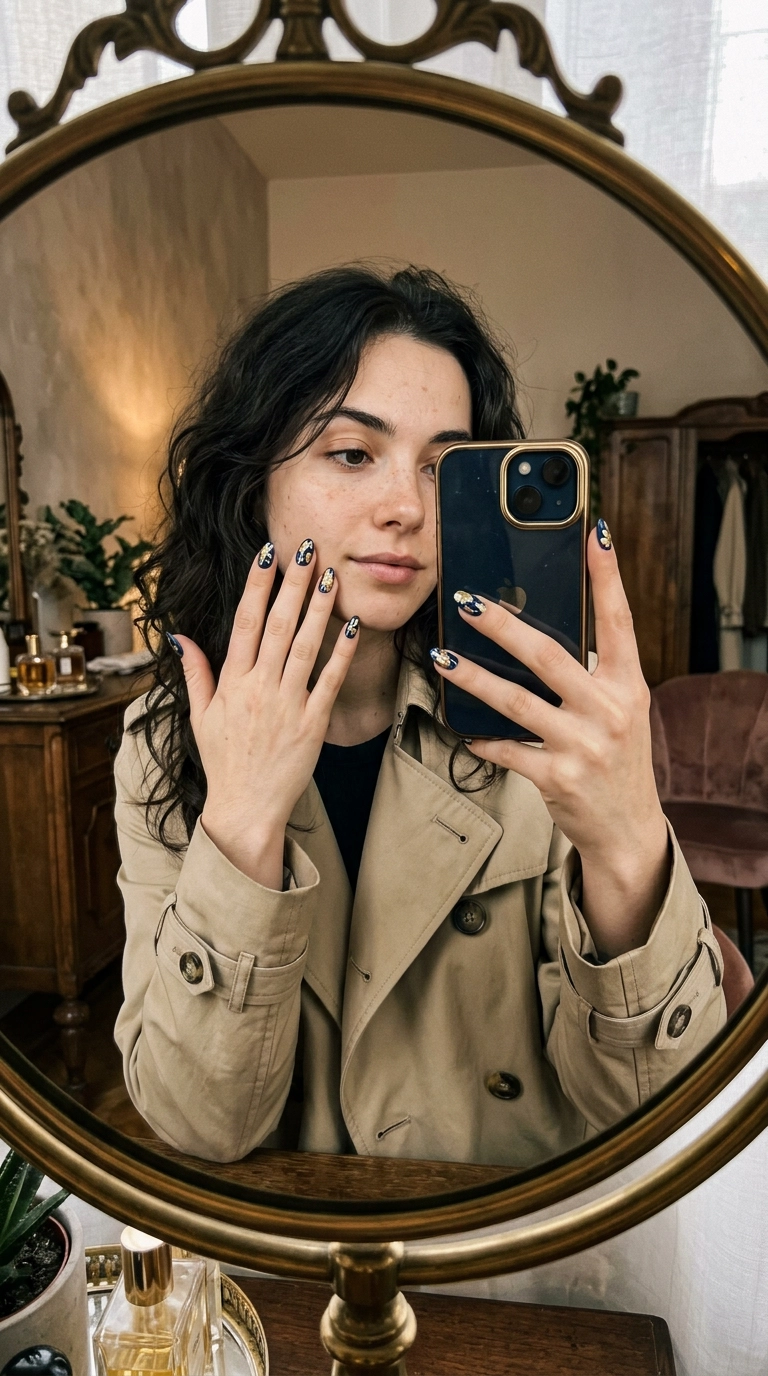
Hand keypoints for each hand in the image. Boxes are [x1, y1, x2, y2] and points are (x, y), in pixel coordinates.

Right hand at [170, 539, 358, 888]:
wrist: (245, 809)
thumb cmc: (224, 762)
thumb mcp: (200, 716)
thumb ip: (196, 672)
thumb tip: (180, 635)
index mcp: (232, 682)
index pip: (245, 622)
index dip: (257, 586)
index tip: (267, 554)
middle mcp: (259, 687)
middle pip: (278, 625)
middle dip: (292, 584)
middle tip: (306, 548)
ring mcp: (287, 705)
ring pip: (305, 646)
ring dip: (318, 608)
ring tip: (330, 575)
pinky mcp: (312, 724)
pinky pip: (329, 680)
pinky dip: (342, 652)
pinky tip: (353, 623)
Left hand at [430, 523, 668, 956]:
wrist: (628, 829)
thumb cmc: (615, 758)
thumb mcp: (618, 709)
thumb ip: (590, 672)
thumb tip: (538, 630)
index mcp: (628, 685)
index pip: (618, 620)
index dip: (607, 576)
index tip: (595, 532)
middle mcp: (609, 711)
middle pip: (549, 656)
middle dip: (505, 625)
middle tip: (468, 601)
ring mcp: (583, 746)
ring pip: (516, 702)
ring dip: (474, 677)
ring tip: (443, 656)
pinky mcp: (557, 778)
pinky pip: (506, 749)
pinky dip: (482, 738)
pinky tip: (462, 728)